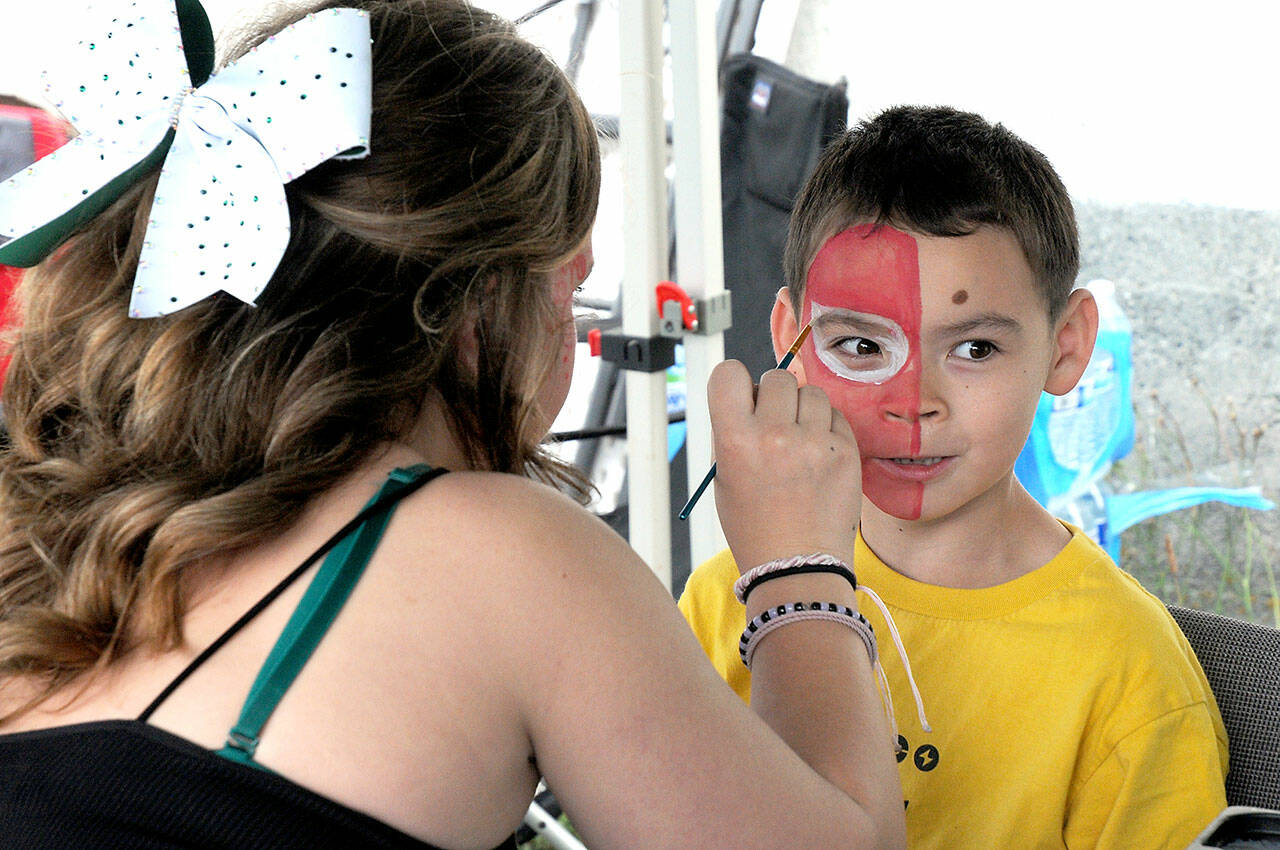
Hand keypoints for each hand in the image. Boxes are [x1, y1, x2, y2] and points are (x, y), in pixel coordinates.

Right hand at [707, 360, 860, 572]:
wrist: (798, 565)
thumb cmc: (755, 525)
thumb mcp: (724, 477)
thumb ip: (732, 431)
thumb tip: (751, 395)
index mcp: (735, 440)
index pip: (728, 373)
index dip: (734, 382)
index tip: (741, 397)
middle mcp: (774, 435)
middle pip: (776, 378)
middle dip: (774, 397)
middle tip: (774, 426)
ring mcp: (814, 442)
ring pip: (810, 392)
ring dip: (803, 410)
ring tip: (799, 443)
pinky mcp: (846, 451)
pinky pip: (835, 415)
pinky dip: (826, 428)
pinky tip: (817, 456)